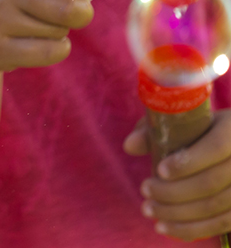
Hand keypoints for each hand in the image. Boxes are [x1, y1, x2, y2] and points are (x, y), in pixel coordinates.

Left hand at [126, 110, 230, 239]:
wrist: (226, 143)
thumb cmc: (195, 129)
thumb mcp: (178, 122)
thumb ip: (153, 131)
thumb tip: (129, 146)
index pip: (216, 147)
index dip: (188, 162)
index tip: (160, 170)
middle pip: (211, 182)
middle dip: (173, 191)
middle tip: (145, 190)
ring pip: (215, 207)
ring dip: (177, 213)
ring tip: (148, 209)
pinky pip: (220, 224)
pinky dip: (191, 229)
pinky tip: (165, 228)